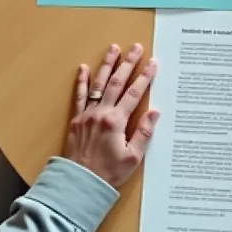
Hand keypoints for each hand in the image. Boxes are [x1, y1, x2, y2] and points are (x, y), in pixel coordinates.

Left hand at [65, 43, 159, 188]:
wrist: (79, 184)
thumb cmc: (108, 174)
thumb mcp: (132, 158)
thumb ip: (143, 133)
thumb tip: (154, 112)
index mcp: (116, 121)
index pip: (134, 93)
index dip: (145, 76)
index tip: (153, 63)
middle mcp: (100, 114)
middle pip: (116, 83)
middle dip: (128, 63)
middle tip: (135, 47)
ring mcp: (86, 115)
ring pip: (98, 85)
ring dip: (106, 66)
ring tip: (113, 49)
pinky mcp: (76, 120)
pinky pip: (79, 97)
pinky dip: (81, 82)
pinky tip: (83, 69)